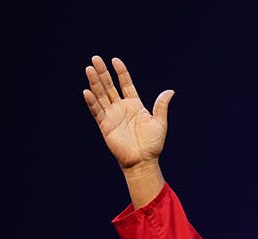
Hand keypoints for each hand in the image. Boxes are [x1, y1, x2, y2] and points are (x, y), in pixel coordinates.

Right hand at [83, 55, 172, 170]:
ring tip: (89, 68)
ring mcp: (112, 115)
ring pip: (101, 95)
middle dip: (103, 72)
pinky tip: (87, 91)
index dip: (121, 72)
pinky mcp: (105, 125)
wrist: (143, 161)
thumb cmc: (153, 144)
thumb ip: (161, 106)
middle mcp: (121, 107)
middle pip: (109, 86)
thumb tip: (170, 91)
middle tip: (96, 58)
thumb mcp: (159, 122)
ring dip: (94, 82)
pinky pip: (97, 111)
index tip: (115, 60)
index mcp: (134, 104)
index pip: (125, 84)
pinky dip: (92, 101)